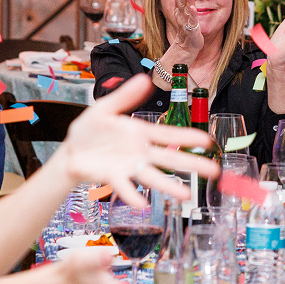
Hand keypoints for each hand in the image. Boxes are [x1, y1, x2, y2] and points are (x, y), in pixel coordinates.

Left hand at [56, 75, 218, 206]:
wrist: (70, 151)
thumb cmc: (90, 130)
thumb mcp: (105, 108)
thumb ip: (125, 96)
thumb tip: (145, 79)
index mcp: (140, 133)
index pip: (169, 135)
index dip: (187, 137)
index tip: (206, 141)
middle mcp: (140, 153)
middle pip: (170, 159)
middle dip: (192, 165)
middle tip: (214, 172)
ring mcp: (129, 167)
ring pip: (153, 177)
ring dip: (169, 186)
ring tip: (185, 196)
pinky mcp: (112, 178)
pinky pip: (125, 187)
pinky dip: (133, 195)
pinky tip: (142, 204)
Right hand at [164, 0, 204, 58]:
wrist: (187, 47)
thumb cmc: (187, 29)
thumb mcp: (183, 14)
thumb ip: (181, 2)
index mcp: (179, 12)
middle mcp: (181, 15)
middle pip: (180, 2)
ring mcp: (186, 22)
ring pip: (186, 10)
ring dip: (187, 1)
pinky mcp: (192, 29)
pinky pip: (192, 20)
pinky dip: (192, 14)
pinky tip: (193, 8)